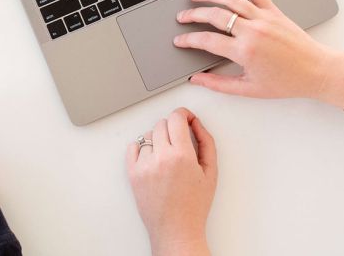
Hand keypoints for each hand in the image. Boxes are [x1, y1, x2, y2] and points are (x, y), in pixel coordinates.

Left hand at [126, 108, 216, 255]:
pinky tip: (152, 158)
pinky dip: (142, 148)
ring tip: (168, 157)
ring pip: (148, 136)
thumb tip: (196, 123)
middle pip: (162, 123)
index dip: (183, 114)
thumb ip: (206, 142)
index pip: (176, 118)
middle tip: (179, 141)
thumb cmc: (194, 205)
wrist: (175, 229)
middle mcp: (161, 158)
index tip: (186, 118)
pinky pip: (133, 147)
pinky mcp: (132, 173)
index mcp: (182, 156)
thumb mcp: (210, 172)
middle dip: (172, 127)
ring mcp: (144, 165)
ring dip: (159, 140)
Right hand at [174, 0, 336, 99]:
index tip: (180, 40)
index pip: (207, 41)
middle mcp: (252, 31)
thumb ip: (219, 84)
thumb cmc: (287, 82)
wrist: (317, 71)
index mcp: (244, 51)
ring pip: (230, 0)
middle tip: (182, 17)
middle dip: (194, 14)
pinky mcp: (274, 11)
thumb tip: (197, 79)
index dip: (189, 40)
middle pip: (214, 16)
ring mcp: (264, 18)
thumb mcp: (249, 89)